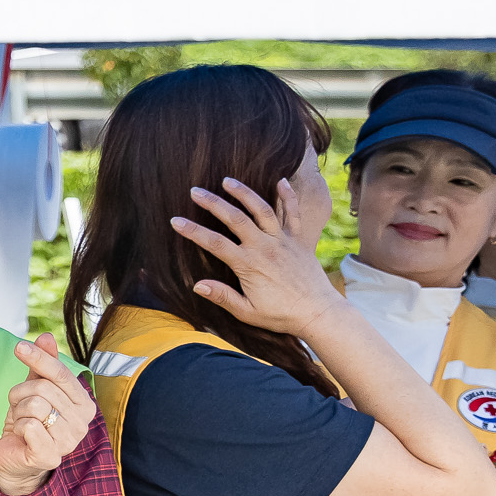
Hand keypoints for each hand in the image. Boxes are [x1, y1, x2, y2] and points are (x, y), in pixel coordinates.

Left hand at [0, 333, 97, 495]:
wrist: (17, 458)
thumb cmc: (29, 421)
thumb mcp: (34, 389)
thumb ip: (42, 365)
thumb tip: (46, 336)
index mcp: (84, 403)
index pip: (60, 372)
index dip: (38, 357)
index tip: (19, 347)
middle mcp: (82, 423)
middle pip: (42, 388)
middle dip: (20, 394)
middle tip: (19, 408)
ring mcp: (69, 441)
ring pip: (33, 406)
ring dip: (17, 412)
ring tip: (22, 422)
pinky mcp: (50, 455)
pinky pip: (28, 425)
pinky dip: (17, 427)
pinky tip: (22, 436)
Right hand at [170, 176, 336, 337]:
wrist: (319, 313)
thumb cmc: (281, 315)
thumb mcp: (247, 312)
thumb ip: (223, 297)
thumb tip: (197, 286)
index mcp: (248, 265)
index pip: (214, 243)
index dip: (193, 231)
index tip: (176, 221)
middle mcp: (264, 247)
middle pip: (235, 218)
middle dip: (213, 203)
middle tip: (195, 191)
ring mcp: (282, 241)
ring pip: (261, 210)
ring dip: (244, 193)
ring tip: (227, 180)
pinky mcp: (298, 240)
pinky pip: (293, 214)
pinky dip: (287, 196)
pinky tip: (280, 181)